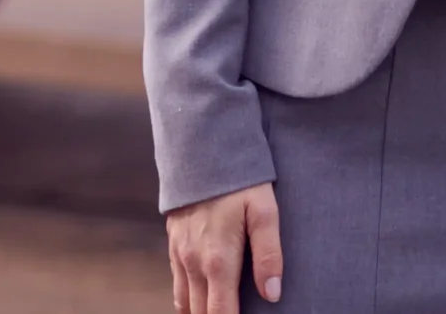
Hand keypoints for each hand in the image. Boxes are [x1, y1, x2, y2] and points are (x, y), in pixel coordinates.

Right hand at [166, 181, 282, 313]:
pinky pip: (177, 285)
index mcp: (219, 260)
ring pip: (185, 303)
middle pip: (202, 313)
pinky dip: (188, 299)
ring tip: (218, 311)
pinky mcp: (173, 243)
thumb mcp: (263, 211)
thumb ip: (269, 255)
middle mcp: (194, 263)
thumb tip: (273, 295)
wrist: (200, 148)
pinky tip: (202, 298)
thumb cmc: (238, 180)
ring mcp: (180, 254)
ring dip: (200, 313)